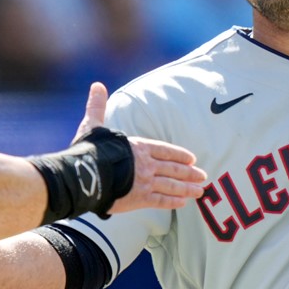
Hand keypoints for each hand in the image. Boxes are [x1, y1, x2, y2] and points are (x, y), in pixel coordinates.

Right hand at [75, 82, 206, 214]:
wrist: (85, 175)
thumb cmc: (89, 151)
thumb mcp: (93, 125)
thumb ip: (98, 107)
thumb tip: (96, 85)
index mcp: (138, 147)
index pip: (164, 149)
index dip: (179, 154)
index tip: (192, 158)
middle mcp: (146, 164)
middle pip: (173, 168)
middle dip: (189, 172)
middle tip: (203, 176)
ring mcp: (145, 182)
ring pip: (172, 185)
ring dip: (187, 188)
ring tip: (200, 190)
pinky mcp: (140, 199)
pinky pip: (161, 201)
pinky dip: (173, 202)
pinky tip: (183, 203)